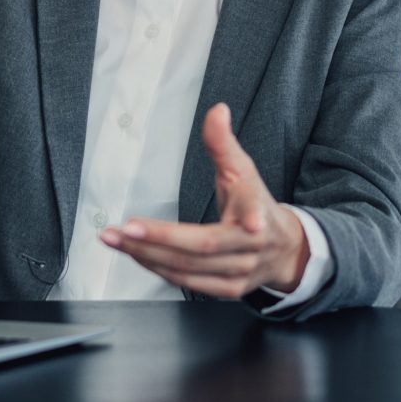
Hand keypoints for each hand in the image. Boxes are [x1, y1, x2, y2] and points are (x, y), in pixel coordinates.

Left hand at [99, 102, 308, 298]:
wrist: (283, 249)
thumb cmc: (256, 203)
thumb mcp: (244, 170)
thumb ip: (224, 143)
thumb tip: (217, 110)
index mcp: (258, 216)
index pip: (252, 217)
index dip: (249, 218)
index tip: (250, 223)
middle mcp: (248, 250)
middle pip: (202, 248)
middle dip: (159, 239)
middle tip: (123, 229)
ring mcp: (238, 274)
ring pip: (188, 269)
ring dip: (148, 256)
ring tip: (117, 240)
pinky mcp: (226, 291)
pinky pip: (186, 282)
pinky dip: (158, 268)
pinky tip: (137, 255)